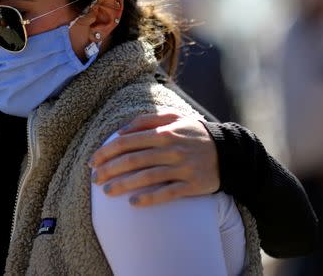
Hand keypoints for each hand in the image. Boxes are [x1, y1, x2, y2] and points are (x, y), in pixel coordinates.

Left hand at [89, 111, 219, 205]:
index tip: (92, 161)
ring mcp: (182, 168)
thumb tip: (121, 131)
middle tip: (94, 179)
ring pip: (146, 177)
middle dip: (109, 170)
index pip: (127, 141)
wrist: (230, 153)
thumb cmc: (194, 134)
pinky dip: (150, 198)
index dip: (106, 152)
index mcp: (163, 132)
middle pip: (133, 160)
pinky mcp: (192, 186)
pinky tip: (133, 204)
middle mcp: (171, 149)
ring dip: (123, 185)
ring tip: (107, 192)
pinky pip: (167, 193)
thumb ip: (146, 120)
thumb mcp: (174, 118)